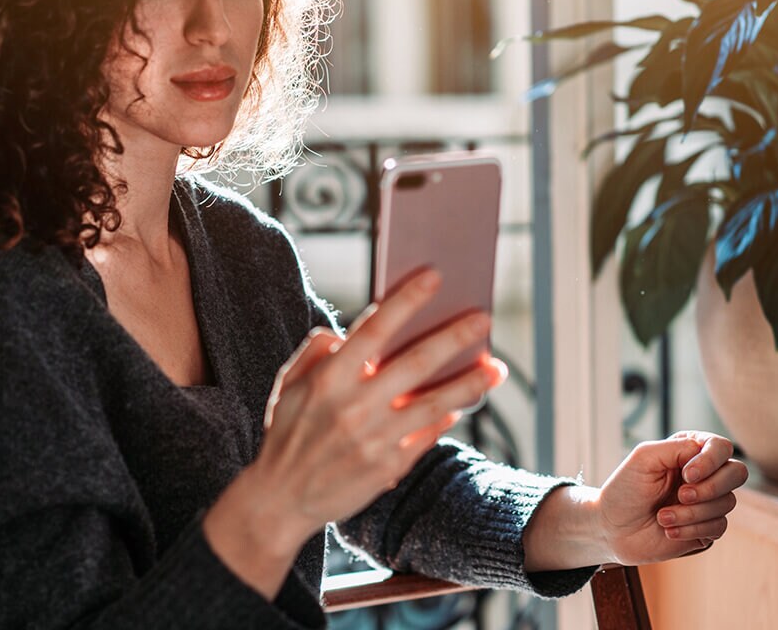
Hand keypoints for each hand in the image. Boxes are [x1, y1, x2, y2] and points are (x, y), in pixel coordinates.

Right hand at [203, 269, 506, 596]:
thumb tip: (347, 332)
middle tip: (484, 318)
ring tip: (496, 368)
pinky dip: (447, 417)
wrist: (280, 499)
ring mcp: (374, 439)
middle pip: (416, 363)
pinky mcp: (388, 468)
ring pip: (434, 403)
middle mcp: (354, 406)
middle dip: (455, 337)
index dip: (406, 301)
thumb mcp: (287, 385)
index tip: (434, 277)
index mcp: (328, 379)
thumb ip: (315, 351)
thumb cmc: (286, 434)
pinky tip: (463, 404)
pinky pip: (427, 435)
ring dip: (470, 383)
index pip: (375, 329)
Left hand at [593, 431, 747, 565]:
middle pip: (737, 472)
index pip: (721, 447)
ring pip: (726, 502)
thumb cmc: (625, 490)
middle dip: (711, 487)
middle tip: (681, 496)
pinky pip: (719, 527)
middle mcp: (704, 475)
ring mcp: (707, 502)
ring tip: (662, 517)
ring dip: (692, 512)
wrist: (612, 529)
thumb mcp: (645, 458)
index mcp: (690, 452)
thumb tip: (706, 452)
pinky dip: (692, 529)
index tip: (686, 476)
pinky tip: (669, 530)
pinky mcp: (707, 528)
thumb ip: (678, 448)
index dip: (710, 461)